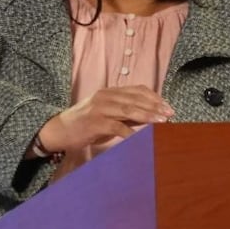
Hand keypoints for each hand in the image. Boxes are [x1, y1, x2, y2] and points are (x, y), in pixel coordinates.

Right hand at [37, 85, 173, 153]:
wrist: (59, 130)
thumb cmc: (85, 124)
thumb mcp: (106, 114)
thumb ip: (125, 113)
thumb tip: (149, 116)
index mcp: (110, 92)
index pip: (137, 90)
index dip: (154, 97)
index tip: (168, 106)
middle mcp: (105, 96)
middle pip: (136, 99)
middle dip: (155, 107)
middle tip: (170, 114)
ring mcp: (99, 109)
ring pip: (129, 110)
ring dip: (147, 116)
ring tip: (161, 122)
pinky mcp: (95, 123)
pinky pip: (117, 127)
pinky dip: (131, 132)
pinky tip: (142, 138)